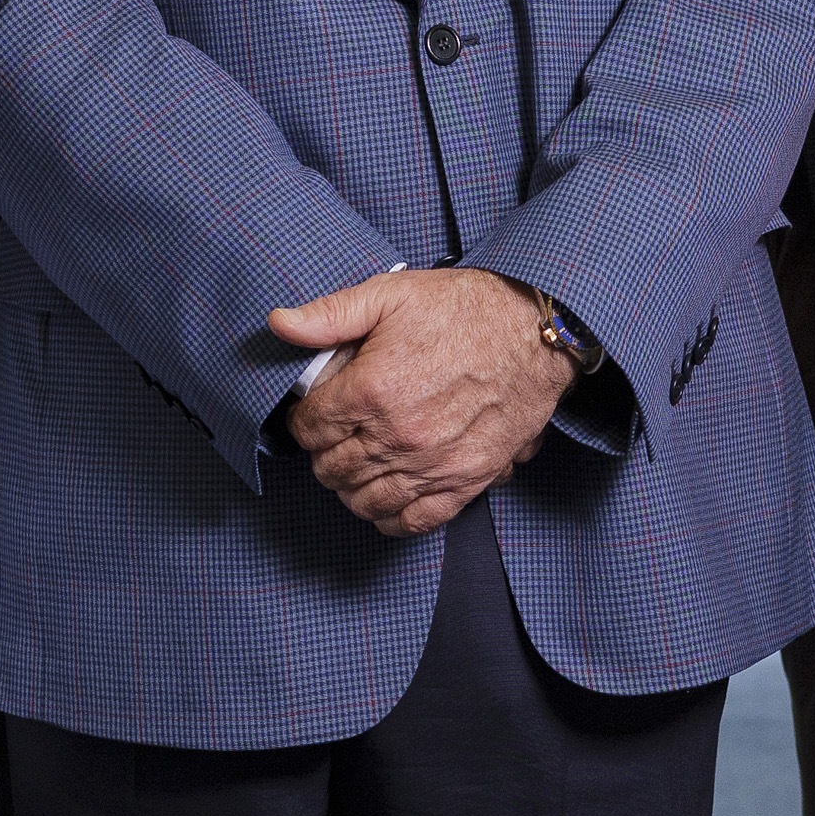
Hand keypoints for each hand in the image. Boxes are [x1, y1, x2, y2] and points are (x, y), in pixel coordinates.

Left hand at [263, 269, 571, 535]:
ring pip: (363, 500)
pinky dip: (389, 517)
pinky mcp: (463, 482)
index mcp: (370, 391)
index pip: (308, 428)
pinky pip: (412, 521)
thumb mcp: (391, 294)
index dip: (304, 420)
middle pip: (331, 468)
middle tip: (334, 435)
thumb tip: (279, 323)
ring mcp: (430, 465)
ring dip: (350, 487)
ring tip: (355, 466)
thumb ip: (329, 315)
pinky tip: (385, 498)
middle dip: (323, 452)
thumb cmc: (464, 309)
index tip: (314, 412)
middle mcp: (395, 436)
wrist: (535, 333)